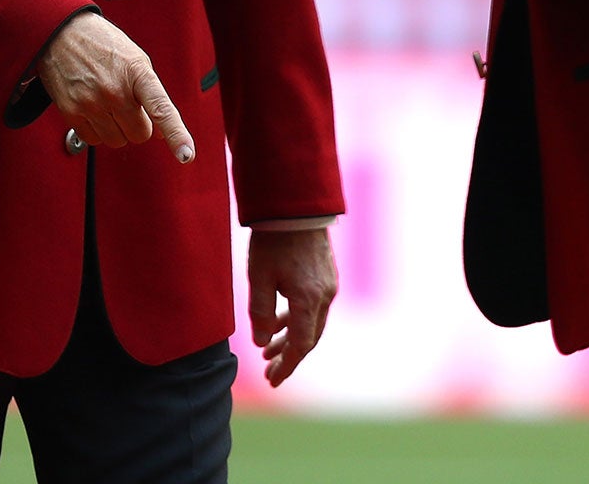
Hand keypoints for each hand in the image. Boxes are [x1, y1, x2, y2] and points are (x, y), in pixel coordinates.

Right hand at [36, 11, 193, 161]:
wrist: (62, 34)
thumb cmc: (105, 46)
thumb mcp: (136, 62)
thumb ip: (152, 96)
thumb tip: (161, 134)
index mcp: (138, 73)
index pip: (162, 109)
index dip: (176, 134)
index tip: (187, 156)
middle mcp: (115, 91)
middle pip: (139, 134)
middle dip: (138, 124)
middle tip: (128, 104)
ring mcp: (92, 103)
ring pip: (117, 141)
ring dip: (117, 129)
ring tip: (107, 102)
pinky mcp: (71, 113)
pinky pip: (93, 141)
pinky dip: (97, 131)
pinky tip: (93, 108)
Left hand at [248, 226, 337, 385]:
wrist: (297, 206)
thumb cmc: (274, 241)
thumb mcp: (260, 278)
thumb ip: (261, 313)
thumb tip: (263, 341)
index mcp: (309, 299)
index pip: (302, 345)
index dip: (287, 365)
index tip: (274, 380)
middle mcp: (325, 296)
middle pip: (310, 337)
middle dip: (290, 357)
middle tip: (270, 371)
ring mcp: (329, 285)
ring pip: (313, 323)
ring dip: (293, 338)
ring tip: (269, 350)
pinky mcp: (327, 276)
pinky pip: (315, 307)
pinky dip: (299, 320)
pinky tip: (281, 323)